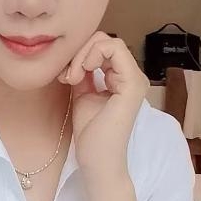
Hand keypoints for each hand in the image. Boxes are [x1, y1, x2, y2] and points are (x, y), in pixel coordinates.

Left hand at [57, 31, 149, 179]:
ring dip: (82, 54)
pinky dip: (91, 55)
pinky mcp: (132, 84)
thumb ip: (83, 73)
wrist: (97, 159)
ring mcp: (134, 79)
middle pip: (105, 41)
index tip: (66, 75)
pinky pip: (114, 49)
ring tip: (71, 77)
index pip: (103, 47)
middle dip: (79, 52)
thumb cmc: (91, 132)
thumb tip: (76, 55)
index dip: (80, 54)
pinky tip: (80, 74)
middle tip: (67, 76)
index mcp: (121, 78)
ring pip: (108, 41)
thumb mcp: (82, 93)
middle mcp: (132, 76)